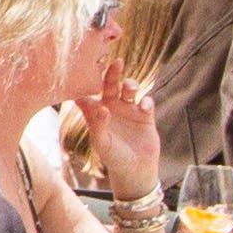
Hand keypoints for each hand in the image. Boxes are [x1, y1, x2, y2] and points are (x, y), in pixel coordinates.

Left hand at [78, 72, 163, 196]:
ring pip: (130, 89)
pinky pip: (147, 102)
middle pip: (111, 84)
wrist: (135, 169)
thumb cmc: (113, 157)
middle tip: (116, 62)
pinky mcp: (145, 116)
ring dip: (131, 84)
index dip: (86, 82)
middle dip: (113, 73)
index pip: (89, 93)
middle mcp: (112, 107)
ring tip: (130, 88)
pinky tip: (144, 106)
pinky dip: (146, 101)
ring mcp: (129, 109)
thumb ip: (98, 124)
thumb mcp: (102, 142)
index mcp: (96, 111)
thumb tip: (101, 107)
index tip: (86, 69)